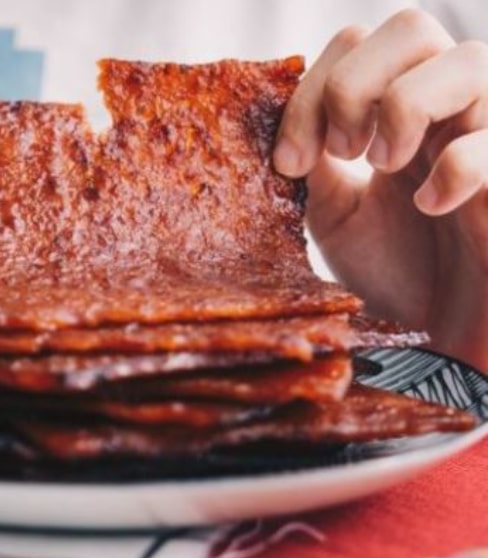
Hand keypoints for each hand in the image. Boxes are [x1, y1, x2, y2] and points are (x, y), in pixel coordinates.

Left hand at [274, 8, 487, 370]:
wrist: (441, 337)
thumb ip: (314, 162)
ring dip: (404, 110)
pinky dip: (454, 168)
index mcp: (401, 110)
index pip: (358, 44)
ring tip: (384, 167)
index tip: (288, 162)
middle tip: (341, 153)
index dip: (313, 89)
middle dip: (353, 87)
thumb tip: (280, 115)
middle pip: (409, 27)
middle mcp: (451, 109)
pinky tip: (430, 205)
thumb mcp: (334, 214)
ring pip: (467, 59)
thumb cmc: (396, 274)